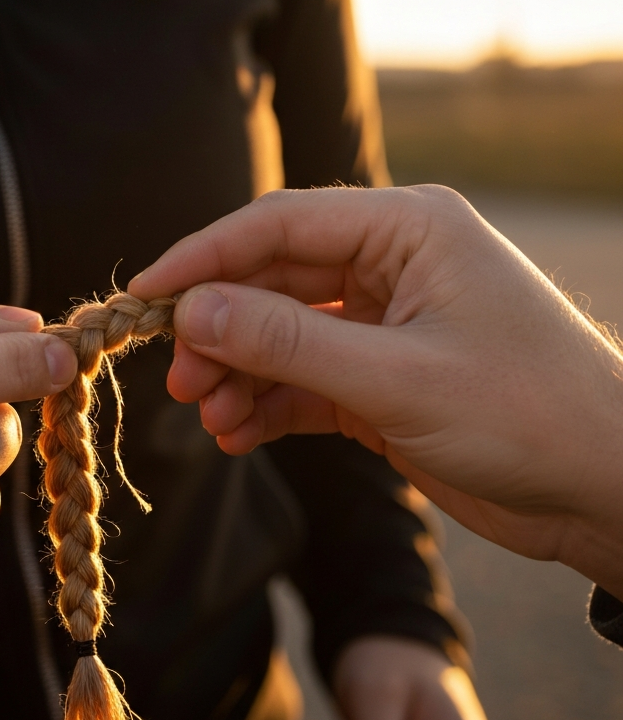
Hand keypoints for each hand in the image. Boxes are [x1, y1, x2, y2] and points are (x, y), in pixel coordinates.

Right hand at [128, 185, 622, 598]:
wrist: (606, 491)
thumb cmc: (526, 416)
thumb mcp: (397, 379)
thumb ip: (289, 342)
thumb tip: (193, 311)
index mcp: (408, 230)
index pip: (278, 227)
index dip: (203, 257)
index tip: (143, 296)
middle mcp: (392, 266)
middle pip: (272, 283)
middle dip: (220, 331)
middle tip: (180, 379)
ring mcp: (385, 325)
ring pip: (282, 336)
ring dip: (239, 375)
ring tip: (211, 417)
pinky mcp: (381, 380)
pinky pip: (304, 382)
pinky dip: (268, 407)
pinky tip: (239, 434)